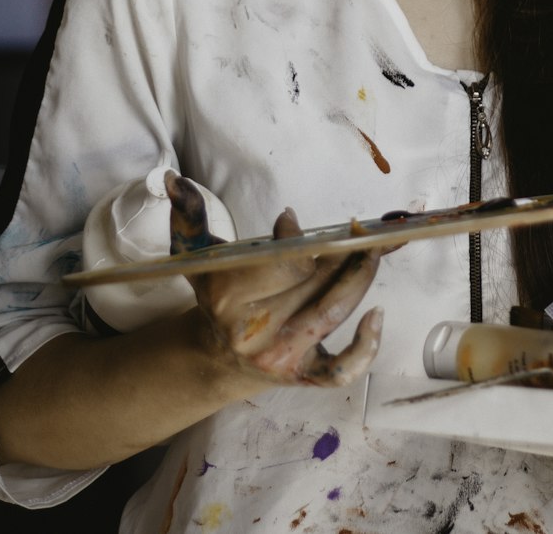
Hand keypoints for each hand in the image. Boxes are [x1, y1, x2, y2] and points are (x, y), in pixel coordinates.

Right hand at [166, 172, 382, 387]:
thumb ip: (189, 217)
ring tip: (377, 247)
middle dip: (345, 251)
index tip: (290, 221)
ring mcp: (283, 356)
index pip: (282, 263)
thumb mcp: (197, 255)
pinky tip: (377, 315)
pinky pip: (341, 370)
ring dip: (362, 276)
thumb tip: (174, 179)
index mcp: (230, 299)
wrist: (215, 355)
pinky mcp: (304, 374)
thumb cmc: (216, 294)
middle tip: (358, 228)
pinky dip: (365, 348)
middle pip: (315, 282)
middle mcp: (258, 331)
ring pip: (334, 312)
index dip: (295, 238)